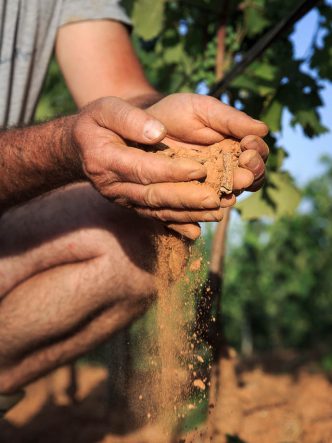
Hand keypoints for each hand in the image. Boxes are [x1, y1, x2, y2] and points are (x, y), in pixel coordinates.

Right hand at [71, 97, 224, 225]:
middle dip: (185, 198)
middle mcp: (112, 186)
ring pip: (156, 211)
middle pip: (152, 195)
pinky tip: (198, 229)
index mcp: (105, 160)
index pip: (142, 168)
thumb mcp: (105, 109)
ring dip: (187, 214)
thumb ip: (130, 118)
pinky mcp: (130, 206)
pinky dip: (176, 223)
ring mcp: (121, 199)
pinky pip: (154, 217)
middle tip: (215, 198)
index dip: (171, 171)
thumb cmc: (95, 123)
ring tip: (216, 212)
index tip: (200, 169)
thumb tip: (158, 132)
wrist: (80, 147)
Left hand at [146, 93, 268, 237]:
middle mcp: (225, 171)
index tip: (249, 143)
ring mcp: (206, 188)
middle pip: (249, 180)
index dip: (257, 152)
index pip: (256, 157)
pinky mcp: (186, 201)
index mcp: (234, 149)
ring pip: (227, 197)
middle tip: (244, 166)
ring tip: (227, 190)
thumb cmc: (176, 114)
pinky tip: (205, 212)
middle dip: (250, 173)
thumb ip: (230, 120)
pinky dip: (202, 214)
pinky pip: (198, 212)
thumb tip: (264, 129)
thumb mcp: (203, 110)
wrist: (141, 128)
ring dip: (230, 194)